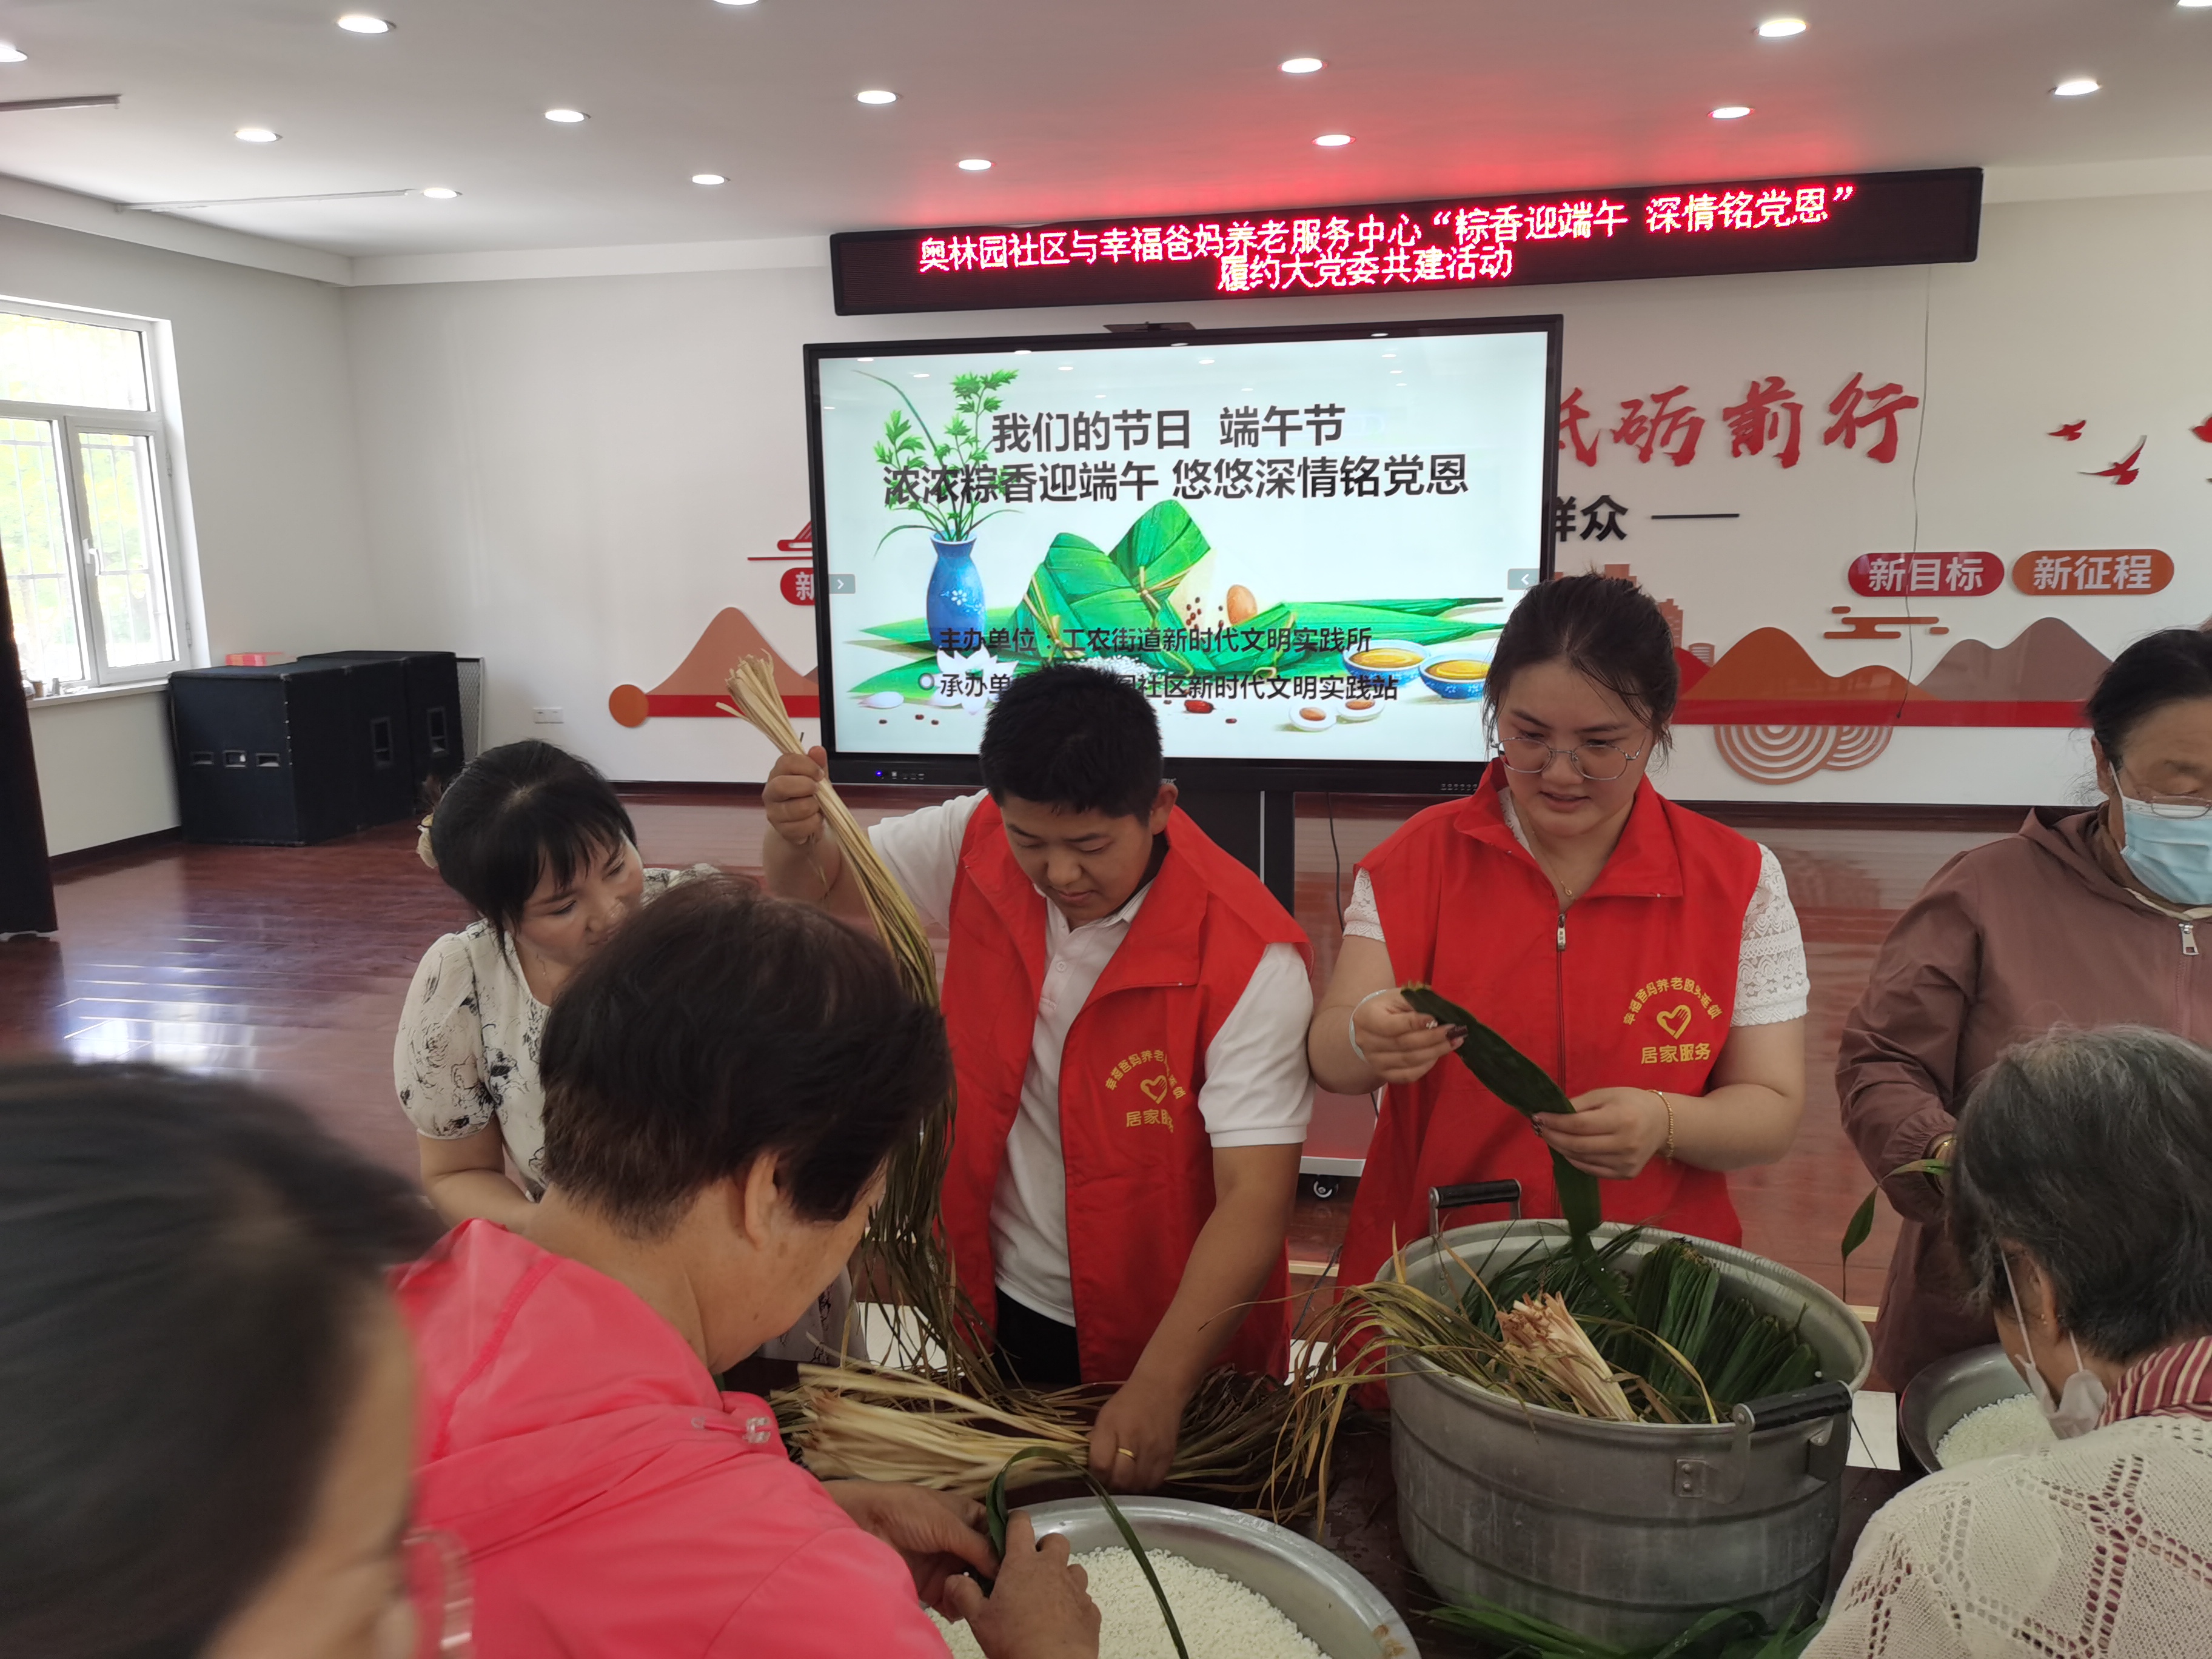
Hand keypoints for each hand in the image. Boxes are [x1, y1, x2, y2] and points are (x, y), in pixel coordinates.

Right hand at [763, 747, 829, 848]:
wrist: (803, 825)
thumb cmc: (808, 796)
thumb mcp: (816, 777)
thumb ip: (817, 763)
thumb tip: (817, 750)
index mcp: (778, 773)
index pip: (786, 762)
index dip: (806, 766)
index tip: (819, 773)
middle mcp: (771, 792)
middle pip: (781, 785)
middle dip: (805, 786)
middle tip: (817, 789)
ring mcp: (773, 812)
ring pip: (795, 808)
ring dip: (813, 807)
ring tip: (817, 807)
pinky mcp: (781, 830)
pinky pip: (801, 827)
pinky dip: (814, 823)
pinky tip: (814, 820)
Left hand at [822, 1481, 996, 1614]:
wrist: (866, 1525)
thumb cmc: (908, 1511)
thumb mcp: (948, 1523)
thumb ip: (978, 1546)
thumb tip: (1004, 1567)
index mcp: (967, 1517)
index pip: (996, 1534)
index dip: (1007, 1548)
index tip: (1019, 1565)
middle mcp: (960, 1542)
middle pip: (986, 1563)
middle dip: (993, 1578)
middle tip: (1000, 1591)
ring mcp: (945, 1565)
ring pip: (971, 1584)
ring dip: (975, 1594)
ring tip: (975, 1600)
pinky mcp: (931, 1586)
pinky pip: (952, 1601)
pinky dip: (957, 1606)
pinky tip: (957, 1607)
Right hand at [944, 1513, 1099, 1658]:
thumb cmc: (1014, 1640)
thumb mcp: (979, 1619)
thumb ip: (964, 1593)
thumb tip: (954, 1579)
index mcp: (1023, 1563)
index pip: (1021, 1524)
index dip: (1015, 1521)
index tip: (1010, 1528)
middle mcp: (1053, 1568)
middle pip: (1056, 1541)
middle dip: (1045, 1549)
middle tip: (1030, 1570)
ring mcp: (1076, 1588)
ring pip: (1074, 1569)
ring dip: (1062, 1577)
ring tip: (1047, 1598)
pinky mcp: (1090, 1610)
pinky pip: (1084, 1598)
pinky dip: (1073, 1604)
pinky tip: (1062, 1621)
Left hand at [1086, 1372, 1184, 1492]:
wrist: (1161, 1389)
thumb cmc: (1128, 1402)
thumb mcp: (1105, 1416)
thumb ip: (1096, 1442)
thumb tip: (1090, 1467)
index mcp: (1112, 1428)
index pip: (1100, 1465)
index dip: (1095, 1474)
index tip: (1096, 1472)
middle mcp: (1134, 1441)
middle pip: (1120, 1480)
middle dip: (1111, 1484)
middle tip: (1110, 1478)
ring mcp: (1153, 1451)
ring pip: (1137, 1486)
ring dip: (1128, 1487)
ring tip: (1125, 1478)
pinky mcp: (1168, 1457)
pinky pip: (1154, 1484)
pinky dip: (1144, 1484)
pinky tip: (1139, 1476)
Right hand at [1349, 992, 1464, 1085]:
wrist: (1372, 1025)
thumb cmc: (1389, 1007)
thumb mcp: (1399, 997)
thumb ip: (1417, 1003)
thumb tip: (1441, 1015)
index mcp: (1367, 1018)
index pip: (1391, 1025)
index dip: (1414, 1023)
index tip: (1435, 1019)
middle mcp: (1366, 1042)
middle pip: (1403, 1044)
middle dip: (1432, 1038)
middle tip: (1454, 1031)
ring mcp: (1374, 1061)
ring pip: (1409, 1061)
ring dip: (1435, 1052)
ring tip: (1454, 1041)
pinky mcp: (1384, 1074)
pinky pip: (1408, 1075)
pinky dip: (1426, 1066)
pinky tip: (1438, 1055)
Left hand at [1534, 1086, 1669, 1180]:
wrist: (1662, 1123)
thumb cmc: (1631, 1103)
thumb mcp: (1606, 1095)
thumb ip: (1579, 1104)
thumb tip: (1551, 1112)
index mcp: (1621, 1120)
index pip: (1579, 1125)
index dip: (1555, 1122)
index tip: (1537, 1117)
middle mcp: (1625, 1144)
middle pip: (1578, 1145)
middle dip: (1553, 1137)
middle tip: (1539, 1129)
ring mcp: (1626, 1163)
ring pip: (1582, 1159)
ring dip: (1561, 1149)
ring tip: (1550, 1137)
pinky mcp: (1626, 1174)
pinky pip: (1592, 1170)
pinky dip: (1575, 1160)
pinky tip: (1566, 1149)